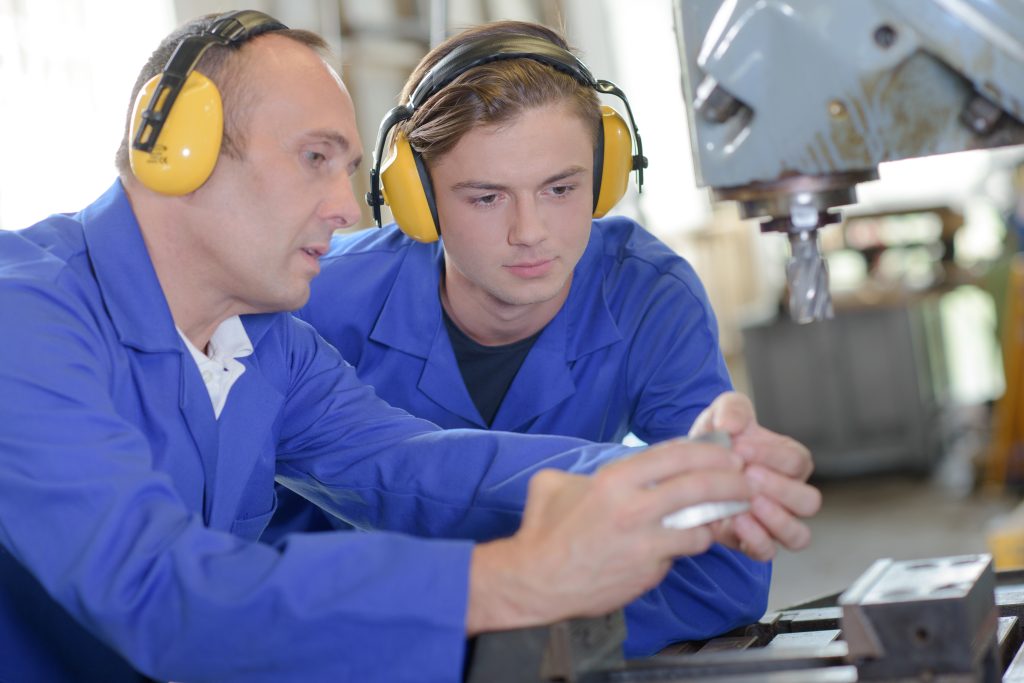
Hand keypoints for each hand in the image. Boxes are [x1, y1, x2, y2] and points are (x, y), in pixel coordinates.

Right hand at [466, 438, 750, 633]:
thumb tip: (605, 470)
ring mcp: (644, 543)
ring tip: (730, 511)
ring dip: (720, 517)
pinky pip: (682, 553)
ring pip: (701, 524)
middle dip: (731, 481)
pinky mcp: (649, 571)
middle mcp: (633, 509)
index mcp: (613, 481)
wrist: (537, 581)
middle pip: (699, 486)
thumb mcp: (555, 484)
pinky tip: (696, 539)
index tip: (723, 453)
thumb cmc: (545, 533)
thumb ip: (586, 472)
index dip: (706, 451)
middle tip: (744, 481)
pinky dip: (691, 545)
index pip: (675, 455)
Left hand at [690, 391, 820, 560]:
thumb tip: (733, 424)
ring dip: (775, 520)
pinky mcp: (752, 541)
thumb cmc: (718, 439)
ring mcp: (774, 522)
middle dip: (779, 489)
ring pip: (797, 535)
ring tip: (747, 503)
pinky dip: (754, 539)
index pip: (798, 461)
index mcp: (790, 461)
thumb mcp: (723, 412)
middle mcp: (789, 495)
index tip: (740, 447)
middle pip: (808, 502)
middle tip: (748, 476)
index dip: (772, 456)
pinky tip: (733, 520)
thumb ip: (732, 409)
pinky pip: (767, 551)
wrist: (692, 465)